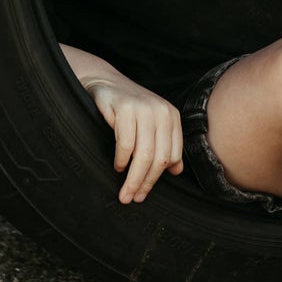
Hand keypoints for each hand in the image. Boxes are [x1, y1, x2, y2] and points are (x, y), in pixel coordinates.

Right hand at [85, 77, 184, 204]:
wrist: (105, 83)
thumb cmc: (128, 110)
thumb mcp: (151, 126)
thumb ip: (165, 145)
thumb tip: (176, 171)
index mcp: (172, 117)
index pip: (172, 156)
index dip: (158, 178)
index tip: (144, 192)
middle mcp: (162, 111)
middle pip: (159, 157)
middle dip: (145, 183)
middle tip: (133, 198)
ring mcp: (144, 108)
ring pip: (143, 154)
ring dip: (132, 178)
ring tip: (124, 191)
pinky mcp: (126, 108)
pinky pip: (126, 143)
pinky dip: (121, 159)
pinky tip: (117, 165)